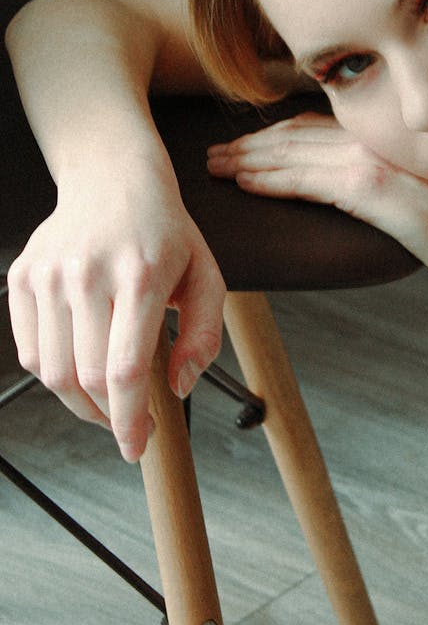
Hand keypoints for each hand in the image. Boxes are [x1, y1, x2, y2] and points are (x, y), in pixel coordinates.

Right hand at [7, 163, 225, 462]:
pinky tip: (81, 369)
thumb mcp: (206, 274)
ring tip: (108, 401)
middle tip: (131, 426)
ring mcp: (51, 274)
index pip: (127, 368)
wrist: (113, 178)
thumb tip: (179, 386)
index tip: (137, 445)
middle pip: (90, 378)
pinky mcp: (23, 276)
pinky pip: (30, 351)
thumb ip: (203, 334)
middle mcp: (90, 272)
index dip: (130, 420)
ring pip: (55, 372)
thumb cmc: (164, 230)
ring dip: (82, 403)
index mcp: (143, 272)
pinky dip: (54, 375)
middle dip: (112, 418)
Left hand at [206, 112, 427, 286]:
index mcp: (382, 134)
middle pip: (293, 134)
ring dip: (246, 160)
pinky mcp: (363, 184)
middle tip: (215, 153)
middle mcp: (371, 136)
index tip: (245, 143)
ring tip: (216, 168)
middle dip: (249, 144)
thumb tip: (361, 185)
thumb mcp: (419, 187)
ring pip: (290, 153)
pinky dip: (268, 181)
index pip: (312, 126)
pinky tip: (244, 184)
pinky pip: (302, 180)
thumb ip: (386, 175)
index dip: (273, 134)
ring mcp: (366, 157)